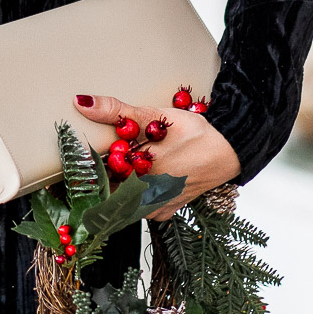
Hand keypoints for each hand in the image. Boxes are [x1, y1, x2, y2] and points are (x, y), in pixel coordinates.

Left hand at [73, 93, 239, 220]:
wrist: (229, 150)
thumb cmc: (194, 134)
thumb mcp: (154, 116)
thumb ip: (116, 111)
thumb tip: (83, 103)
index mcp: (135, 177)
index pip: (95, 182)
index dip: (87, 172)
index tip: (82, 165)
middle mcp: (144, 198)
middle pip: (108, 193)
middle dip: (102, 179)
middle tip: (104, 163)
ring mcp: (156, 207)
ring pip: (124, 204)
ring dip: (119, 189)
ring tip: (125, 169)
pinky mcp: (167, 210)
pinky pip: (143, 210)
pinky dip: (137, 198)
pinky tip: (142, 181)